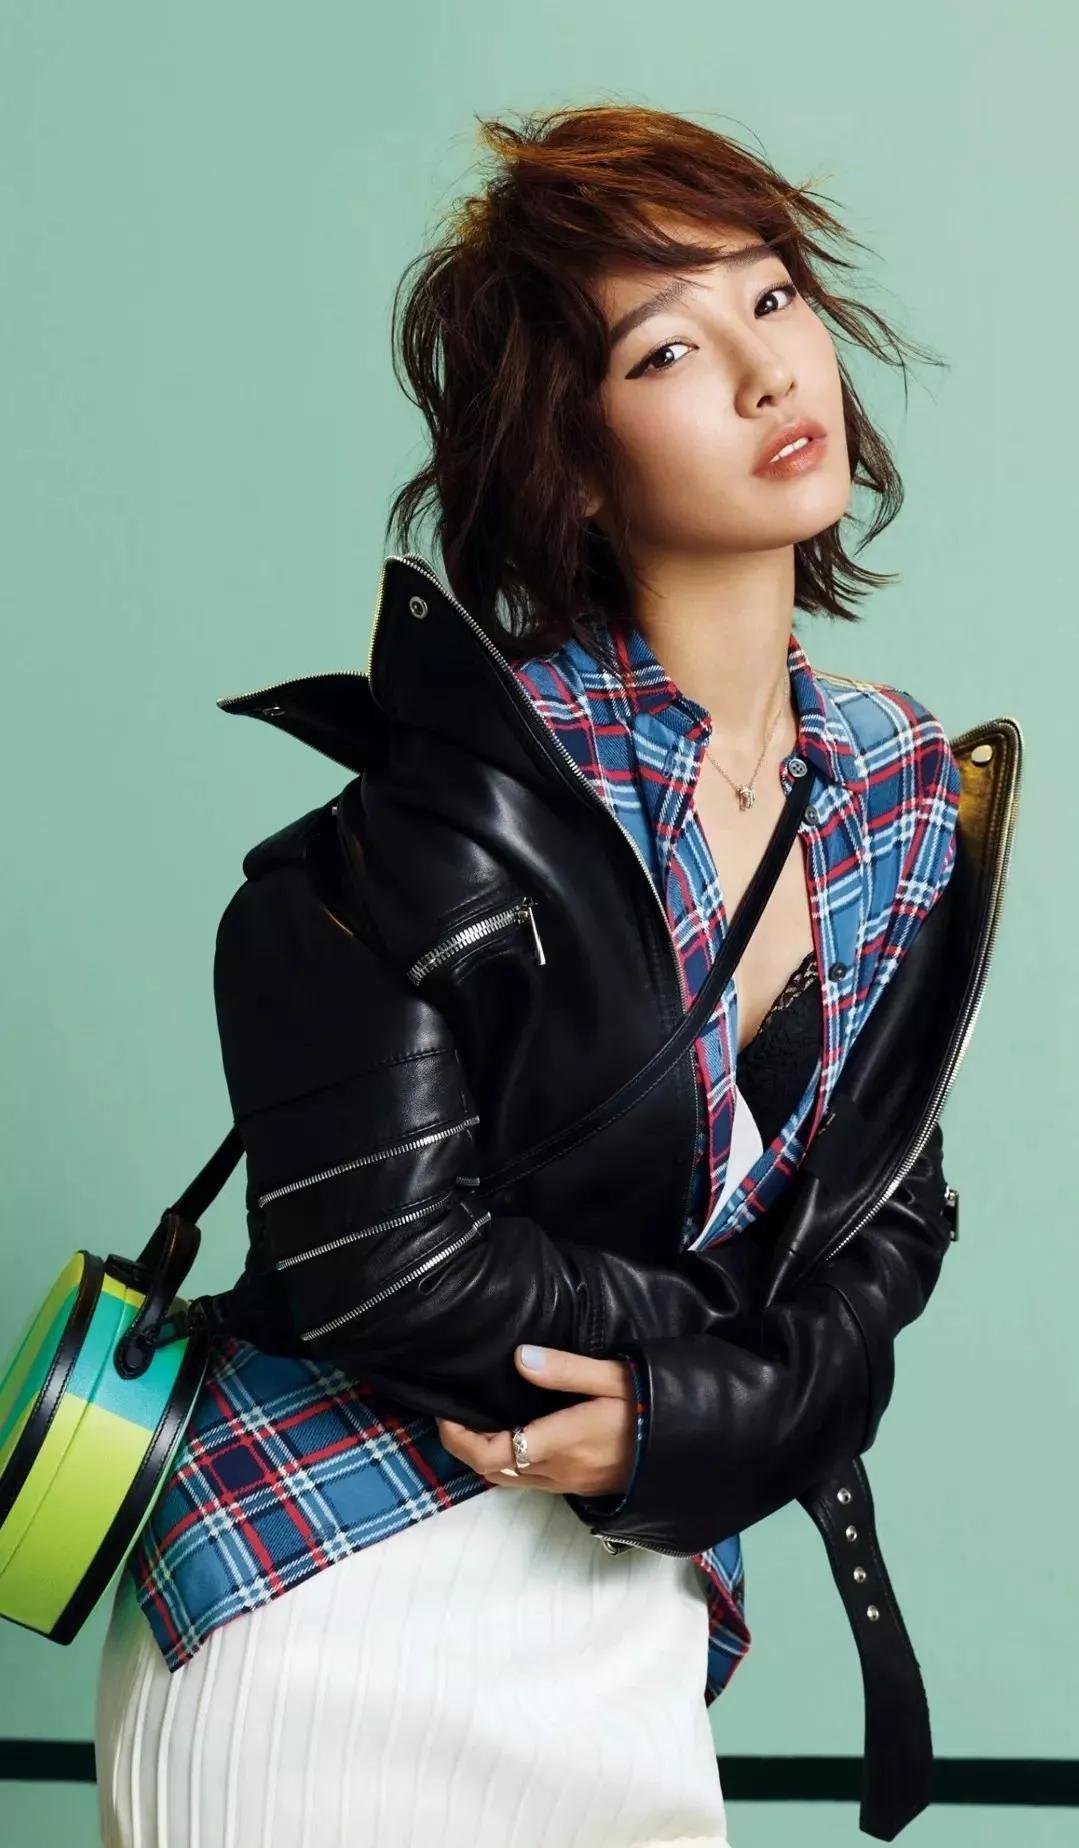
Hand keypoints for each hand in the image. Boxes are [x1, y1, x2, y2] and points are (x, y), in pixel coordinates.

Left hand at [435, 1344, 636, 1497]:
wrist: (688, 1443)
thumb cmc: (649, 1405)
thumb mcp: (612, 1376)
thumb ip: (565, 1369)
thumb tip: (518, 1358)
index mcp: (561, 1442)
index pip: (491, 1452)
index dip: (458, 1437)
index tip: (446, 1412)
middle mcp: (558, 1470)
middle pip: (491, 1470)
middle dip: (464, 1446)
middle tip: (455, 1414)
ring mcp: (568, 1483)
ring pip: (509, 1479)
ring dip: (486, 1456)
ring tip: (478, 1422)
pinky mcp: (578, 1486)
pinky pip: (529, 1481)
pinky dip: (508, 1461)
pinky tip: (513, 1434)